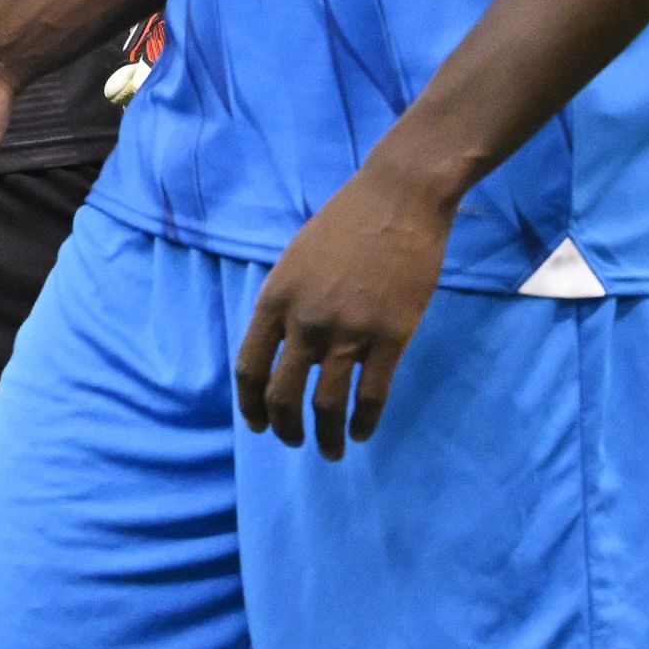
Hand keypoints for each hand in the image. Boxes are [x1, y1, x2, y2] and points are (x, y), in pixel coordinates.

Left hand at [238, 158, 457, 458]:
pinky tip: (361, 433)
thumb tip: (285, 349)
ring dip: (326, 438)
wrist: (399, 198)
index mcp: (275, 300)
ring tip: (331, 450)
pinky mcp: (390, 338)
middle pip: (283, 396)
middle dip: (284, 429)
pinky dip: (363, 424)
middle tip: (294, 441)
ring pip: (326, 406)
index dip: (251, 405)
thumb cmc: (347, 222)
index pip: (250, 369)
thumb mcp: (296, 259)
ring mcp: (348, 332)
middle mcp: (304, 322)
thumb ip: (286, 304)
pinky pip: (370, 397)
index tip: (259, 424)